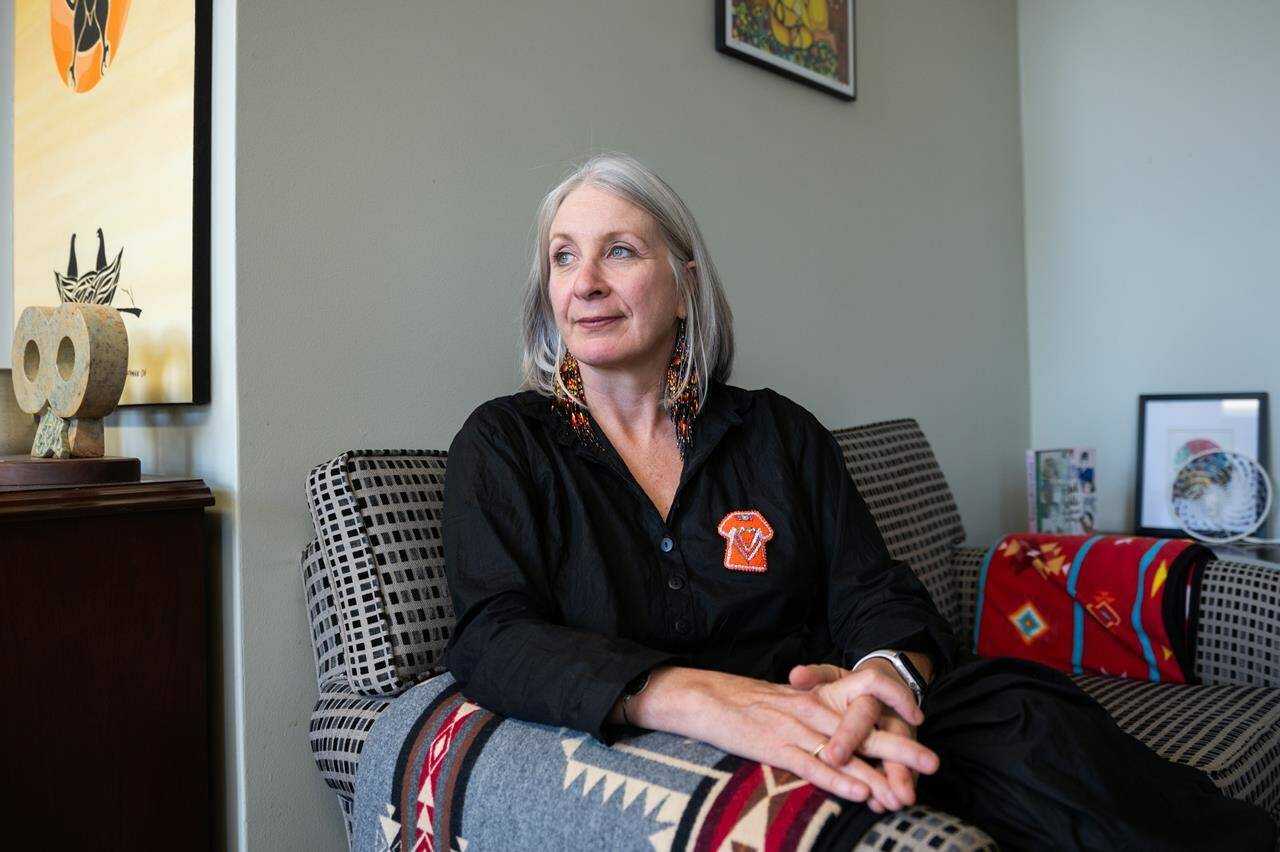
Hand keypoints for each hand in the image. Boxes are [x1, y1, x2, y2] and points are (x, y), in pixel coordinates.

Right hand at [642, 667, 935, 806]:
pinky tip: (859, 794)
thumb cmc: (749, 702)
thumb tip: (845, 733)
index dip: (897, 701)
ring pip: (846, 753)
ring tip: (904, 793)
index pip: (868, 689)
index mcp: (820, 692)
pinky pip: (813, 766)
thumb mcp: (792, 699)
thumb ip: (820, 711)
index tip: (919, 717)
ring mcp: (797, 728)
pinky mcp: (777, 747)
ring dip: (877, 775)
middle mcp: (814, 708)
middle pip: (866, 728)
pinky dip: (838, 781)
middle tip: (933, 764)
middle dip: (902, 748)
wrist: (707, 696)